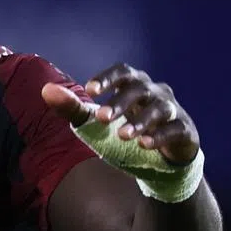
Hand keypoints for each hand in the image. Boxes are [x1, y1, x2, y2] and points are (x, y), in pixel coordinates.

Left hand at [41, 62, 199, 164]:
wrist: (161, 159)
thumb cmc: (124, 129)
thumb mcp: (96, 120)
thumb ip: (72, 107)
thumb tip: (45, 90)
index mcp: (134, 84)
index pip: (123, 71)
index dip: (107, 77)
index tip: (89, 90)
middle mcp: (155, 92)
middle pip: (140, 89)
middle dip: (120, 103)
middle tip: (101, 118)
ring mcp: (173, 111)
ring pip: (160, 109)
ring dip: (140, 121)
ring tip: (121, 135)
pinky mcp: (185, 131)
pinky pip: (175, 130)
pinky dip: (160, 137)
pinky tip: (144, 145)